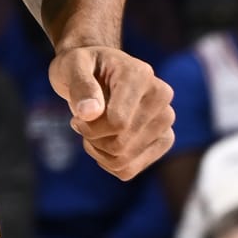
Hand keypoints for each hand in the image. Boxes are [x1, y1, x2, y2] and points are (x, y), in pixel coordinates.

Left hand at [47, 46, 174, 179]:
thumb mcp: (71, 66)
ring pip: (124, 161)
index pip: (118, 123)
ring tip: (93, 131)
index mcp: (141, 75)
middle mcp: (161, 97)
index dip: (89, 128)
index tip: (78, 116)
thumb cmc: (82, 66)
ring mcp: (165, 120)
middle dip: (93, 139)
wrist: (97, 72)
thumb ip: (80, 86)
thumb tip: (90, 113)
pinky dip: (108, 163)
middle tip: (82, 122)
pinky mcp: (163, 140)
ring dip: (99, 152)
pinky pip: (129, 170)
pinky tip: (103, 144)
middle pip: (120, 144)